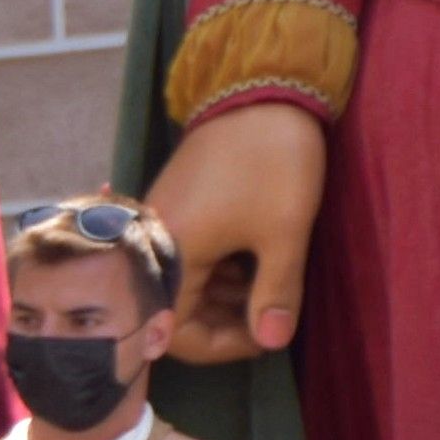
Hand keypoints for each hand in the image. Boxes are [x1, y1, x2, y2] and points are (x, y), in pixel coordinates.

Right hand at [149, 102, 329, 366]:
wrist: (259, 92)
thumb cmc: (273, 165)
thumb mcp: (284, 234)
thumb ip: (276, 293)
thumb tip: (273, 342)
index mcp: (173, 255)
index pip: (176, 332)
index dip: (222, 347)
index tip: (268, 336)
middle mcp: (155, 244)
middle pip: (177, 310)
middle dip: (227, 321)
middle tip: (276, 315)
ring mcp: (163, 223)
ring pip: (186, 283)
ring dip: (226, 296)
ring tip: (272, 287)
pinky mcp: (176, 208)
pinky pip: (190, 256)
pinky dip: (221, 270)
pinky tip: (255, 260)